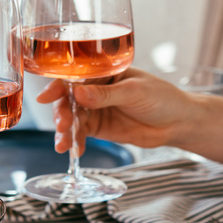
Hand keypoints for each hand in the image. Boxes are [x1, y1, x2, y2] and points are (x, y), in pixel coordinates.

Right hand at [37, 68, 194, 154]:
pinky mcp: (99, 128)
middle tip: (61, 126)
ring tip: (64, 144)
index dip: (57, 86)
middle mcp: (94, 89)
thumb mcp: (134, 92)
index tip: (45, 97)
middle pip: (68, 100)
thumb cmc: (162, 98)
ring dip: (66, 131)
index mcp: (102, 71)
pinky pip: (81, 134)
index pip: (74, 76)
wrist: (178, 123)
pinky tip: (73, 150)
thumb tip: (78, 93)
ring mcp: (96, 109)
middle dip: (61, 113)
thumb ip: (105, 94)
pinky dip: (76, 142)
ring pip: (73, 119)